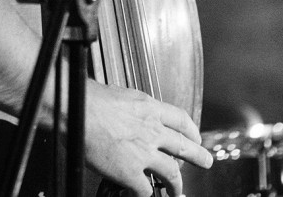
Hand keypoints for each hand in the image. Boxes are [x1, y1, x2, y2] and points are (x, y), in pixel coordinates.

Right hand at [85, 80, 212, 195]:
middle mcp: (151, 129)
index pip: (179, 118)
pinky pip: (146, 190)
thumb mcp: (117, 95)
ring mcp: (144, 152)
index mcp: (147, 107)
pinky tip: (143, 196)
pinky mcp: (131, 172)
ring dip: (177, 184)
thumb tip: (126, 114)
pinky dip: (146, 195)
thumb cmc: (87, 98)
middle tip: (206, 161)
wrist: (76, 108)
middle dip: (198, 155)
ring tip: (178, 190)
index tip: (194, 135)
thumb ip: (129, 109)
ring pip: (171, 172)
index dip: (191, 129)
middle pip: (183, 145)